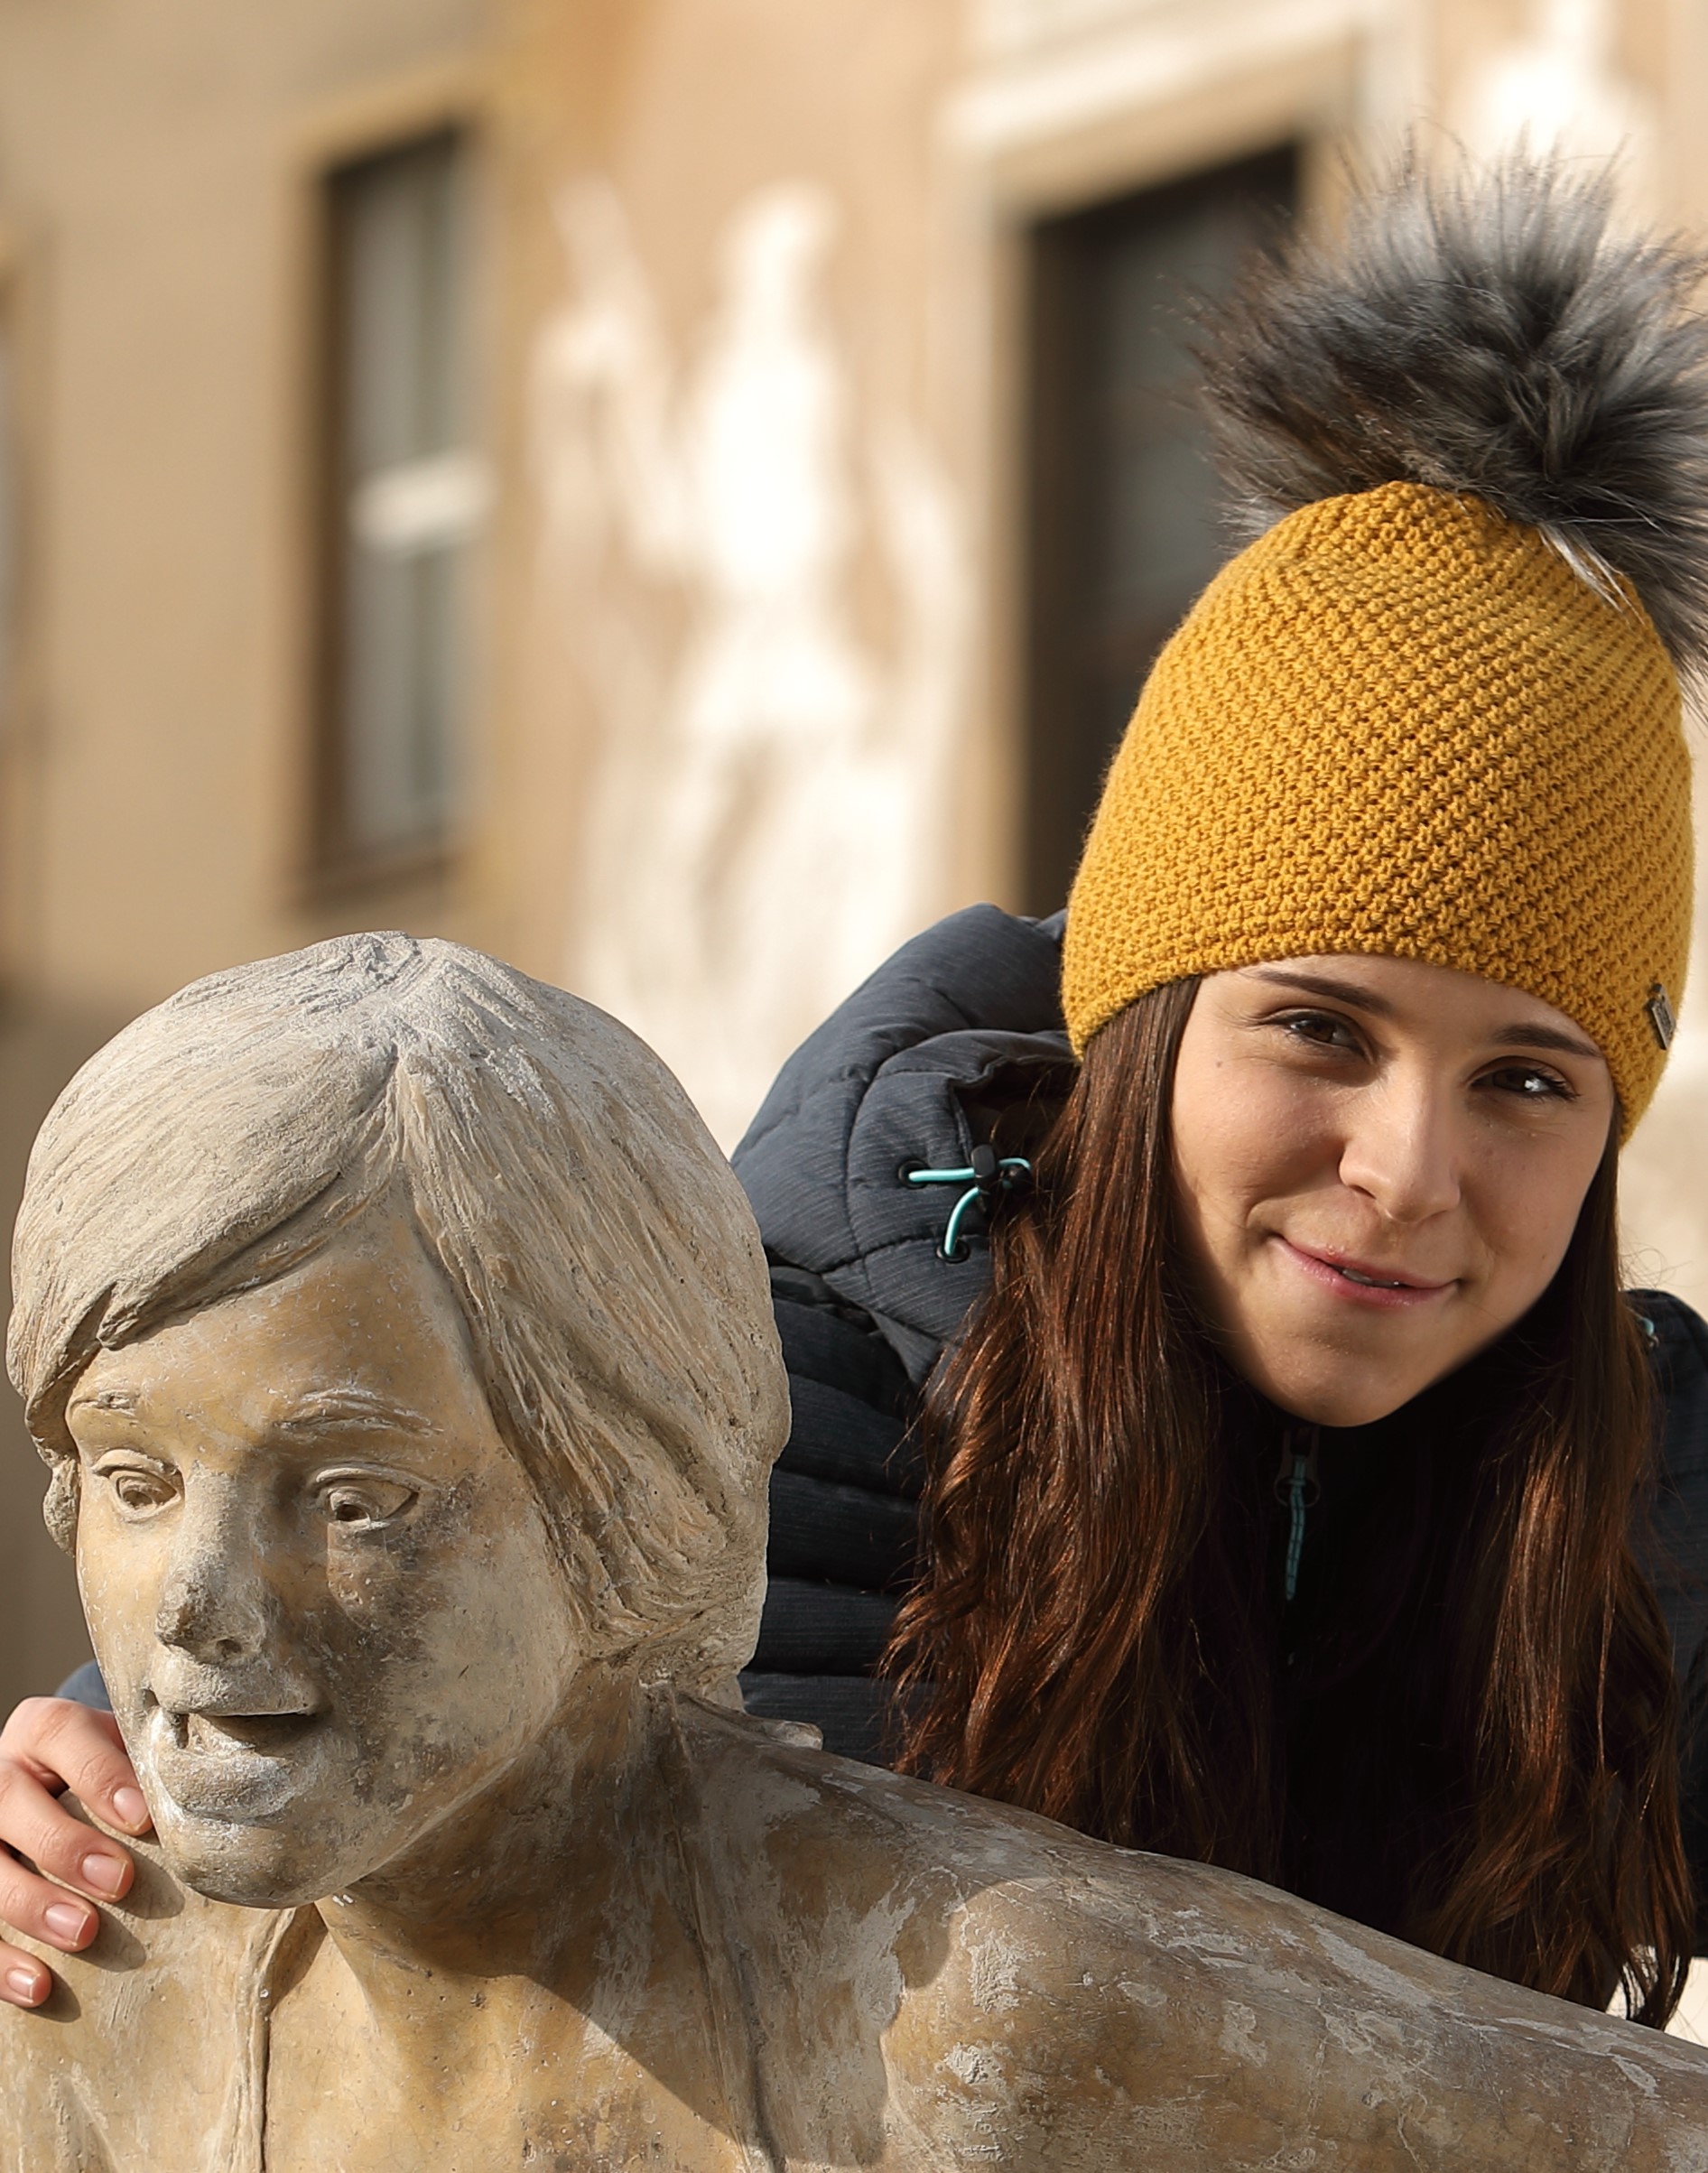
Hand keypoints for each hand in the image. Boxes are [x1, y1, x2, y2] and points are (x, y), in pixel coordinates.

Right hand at [0, 1698, 149, 2006]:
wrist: (58, 1786)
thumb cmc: (114, 1772)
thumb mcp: (129, 1751)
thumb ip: (154, 1765)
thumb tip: (218, 1802)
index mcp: (42, 1730)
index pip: (61, 1735)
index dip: (99, 1775)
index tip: (142, 1818)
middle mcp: (0, 1774)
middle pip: (9, 1800)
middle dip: (65, 1845)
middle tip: (119, 1881)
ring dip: (30, 1903)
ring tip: (84, 1932)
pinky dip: (2, 1960)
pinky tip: (40, 1985)